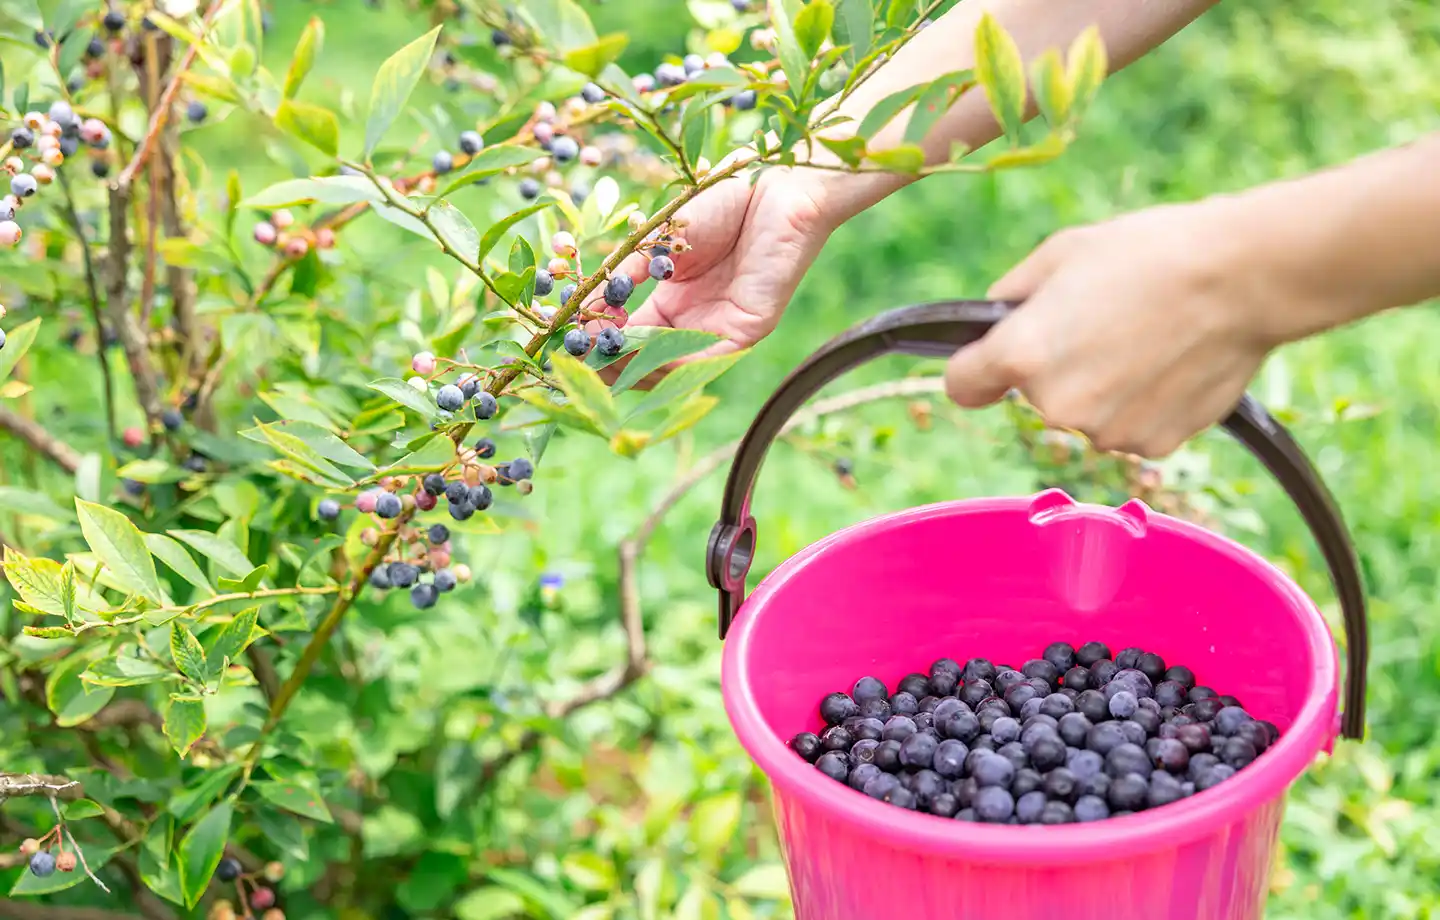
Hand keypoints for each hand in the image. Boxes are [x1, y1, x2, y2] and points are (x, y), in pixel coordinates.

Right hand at [585, 165, 837, 367]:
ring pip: (670, 368)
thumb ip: (627, 274)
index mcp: (675, 304)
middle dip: (609, 362)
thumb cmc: (723, 203)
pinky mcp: (746, 331)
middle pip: (646, 363)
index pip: (631, 338)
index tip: (565, 338)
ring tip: (600, 352)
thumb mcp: (660, 242)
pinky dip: (666, 359)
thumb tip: (584, 304)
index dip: (598, 341)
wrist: (775, 185)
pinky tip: (637, 348)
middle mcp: (696, 326)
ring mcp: (720, 332)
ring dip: (632, 364)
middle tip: (577, 356)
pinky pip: (701, 359)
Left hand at [945, 199, 1278, 457]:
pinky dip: (1144, 404)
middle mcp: (1055, 405)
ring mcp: (1105, 432)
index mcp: (1021, 354)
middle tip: (1102, 323)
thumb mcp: (1063, 252)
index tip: (989, 360)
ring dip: (1104, 388)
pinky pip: (1130, 427)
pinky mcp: (1152, 446)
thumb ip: (1013, 293)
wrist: (1244, 277)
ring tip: (1146, 338)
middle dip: (1056, 367)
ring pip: (1086, 414)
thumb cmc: (1151, 253)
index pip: (963, 384)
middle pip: (1034, 395)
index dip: (974, 368)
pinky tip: (1172, 362)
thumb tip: (995, 316)